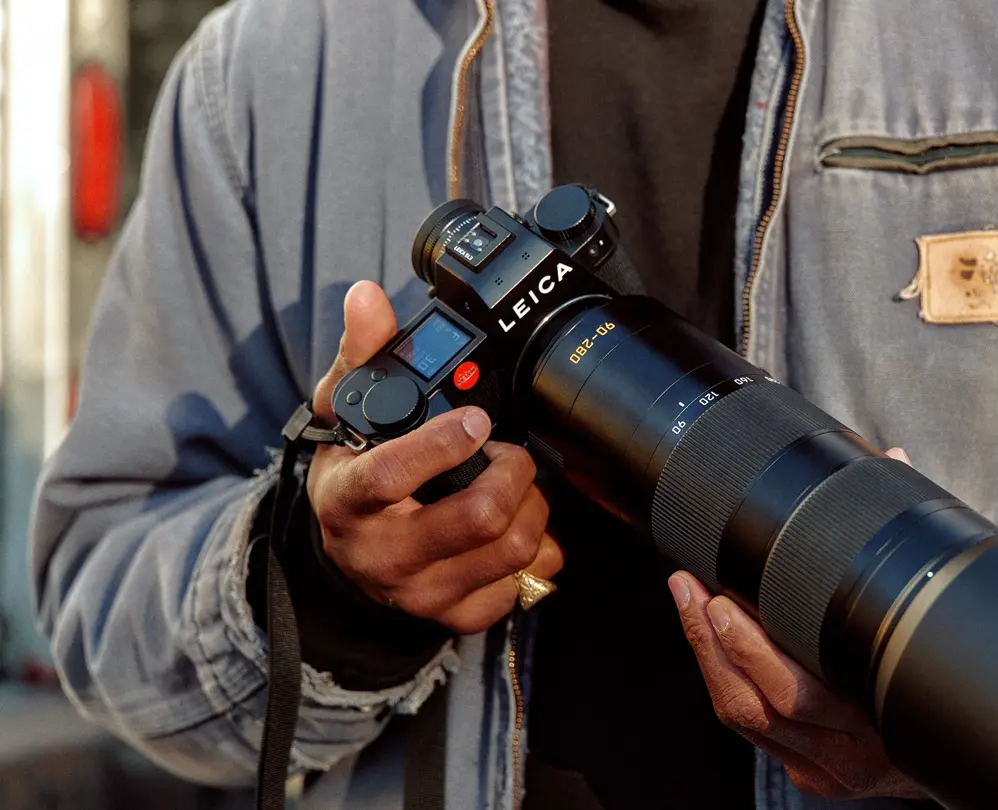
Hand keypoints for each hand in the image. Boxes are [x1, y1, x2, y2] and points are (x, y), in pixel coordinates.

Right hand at [306, 281, 562, 633]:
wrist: (349, 553)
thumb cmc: (354, 472)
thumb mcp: (343, 411)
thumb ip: (362, 352)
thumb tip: (366, 296)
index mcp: (349, 499)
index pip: (393, 476)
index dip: (444, 445)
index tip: (477, 420)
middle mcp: (382, 554)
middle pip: (477, 517)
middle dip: (514, 474)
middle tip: (511, 454)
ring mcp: (419, 593)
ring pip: (511, 550)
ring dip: (533, 509)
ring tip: (519, 487)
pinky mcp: (452, 617)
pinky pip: (519, 588)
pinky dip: (536, 554)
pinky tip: (519, 528)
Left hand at [670, 450, 926, 799]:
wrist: (965, 756)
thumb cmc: (940, 671)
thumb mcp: (932, 613)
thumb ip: (911, 541)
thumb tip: (893, 459)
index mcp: (884, 719)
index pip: (803, 692)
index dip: (754, 649)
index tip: (724, 596)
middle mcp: (850, 754)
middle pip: (761, 704)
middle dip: (717, 644)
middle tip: (694, 589)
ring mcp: (822, 766)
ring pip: (744, 716)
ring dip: (708, 655)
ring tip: (688, 598)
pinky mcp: (805, 770)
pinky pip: (747, 725)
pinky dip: (721, 674)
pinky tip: (707, 633)